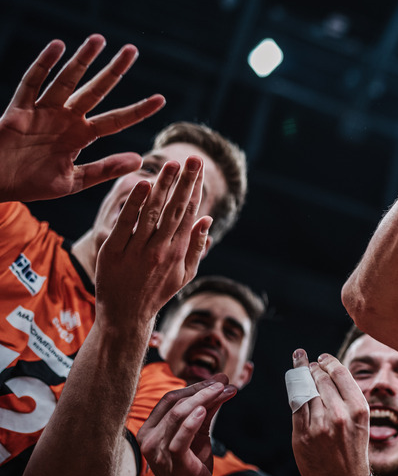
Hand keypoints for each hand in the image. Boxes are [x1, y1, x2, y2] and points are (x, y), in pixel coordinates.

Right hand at [0, 35, 164, 201]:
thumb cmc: (31, 184)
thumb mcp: (74, 181)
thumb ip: (104, 170)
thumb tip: (139, 159)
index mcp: (81, 136)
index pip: (116, 120)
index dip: (138, 110)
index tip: (161, 99)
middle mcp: (66, 119)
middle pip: (96, 90)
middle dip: (114, 71)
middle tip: (132, 50)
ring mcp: (43, 112)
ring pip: (67, 80)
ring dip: (82, 59)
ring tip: (99, 39)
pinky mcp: (19, 110)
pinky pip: (32, 83)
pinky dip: (44, 64)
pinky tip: (58, 46)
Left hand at [94, 155, 211, 328]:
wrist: (125, 316)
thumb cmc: (157, 292)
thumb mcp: (185, 274)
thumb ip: (197, 246)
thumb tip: (207, 219)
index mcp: (178, 252)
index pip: (189, 214)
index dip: (195, 189)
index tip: (199, 169)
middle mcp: (160, 250)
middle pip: (175, 209)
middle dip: (185, 182)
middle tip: (193, 159)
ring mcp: (137, 251)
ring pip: (152, 213)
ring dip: (163, 187)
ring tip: (171, 165)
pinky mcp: (114, 253)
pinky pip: (126, 224)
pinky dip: (134, 204)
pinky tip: (142, 184)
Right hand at [137, 376, 236, 475]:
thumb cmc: (193, 468)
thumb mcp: (199, 434)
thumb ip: (206, 410)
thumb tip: (221, 383)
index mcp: (150, 431)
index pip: (170, 399)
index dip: (195, 386)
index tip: (218, 380)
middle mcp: (149, 440)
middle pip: (174, 403)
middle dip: (202, 388)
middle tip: (225, 381)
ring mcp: (159, 452)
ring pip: (178, 415)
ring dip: (204, 398)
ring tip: (225, 389)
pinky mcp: (174, 463)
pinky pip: (180, 438)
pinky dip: (192, 422)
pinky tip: (204, 410)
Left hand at [290, 349, 371, 475]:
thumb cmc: (353, 447)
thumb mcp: (361, 419)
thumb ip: (347, 396)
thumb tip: (328, 371)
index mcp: (357, 408)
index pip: (339, 373)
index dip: (328, 361)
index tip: (322, 357)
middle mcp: (339, 415)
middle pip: (320, 379)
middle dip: (313, 367)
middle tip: (308, 363)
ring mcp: (319, 426)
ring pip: (306, 390)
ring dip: (301, 376)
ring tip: (301, 369)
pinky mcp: (302, 436)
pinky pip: (295, 406)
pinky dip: (294, 393)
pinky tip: (295, 385)